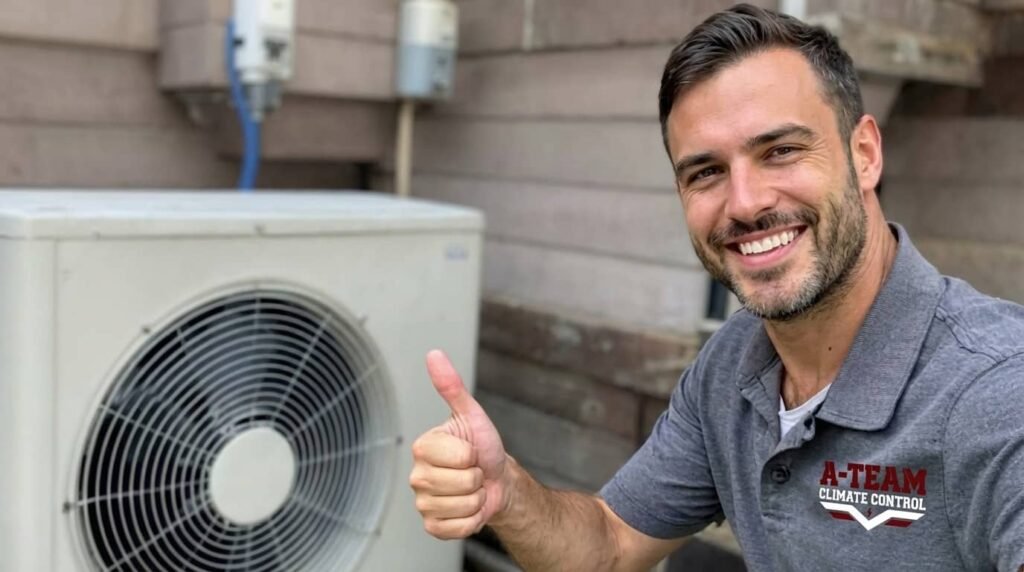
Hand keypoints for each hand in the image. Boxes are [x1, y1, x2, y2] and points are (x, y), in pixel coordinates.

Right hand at [410, 350, 508, 538]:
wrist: (496, 480)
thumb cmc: (483, 446)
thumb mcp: (472, 415)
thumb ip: (451, 386)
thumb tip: (434, 354)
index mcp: (422, 447)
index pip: (458, 457)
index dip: (473, 454)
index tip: (470, 450)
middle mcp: (416, 475)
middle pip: (462, 483)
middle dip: (478, 477)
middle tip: (473, 470)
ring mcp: (422, 502)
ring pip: (461, 506)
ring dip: (477, 499)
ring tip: (472, 488)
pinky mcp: (432, 526)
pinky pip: (456, 528)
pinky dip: (471, 520)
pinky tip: (468, 507)